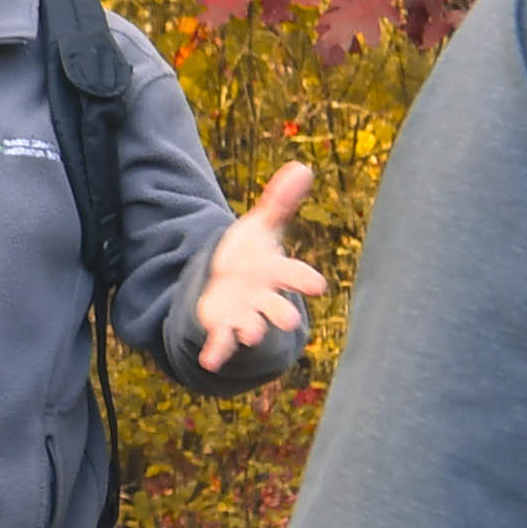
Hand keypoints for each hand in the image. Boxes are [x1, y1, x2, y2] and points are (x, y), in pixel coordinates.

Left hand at [191, 162, 325, 370]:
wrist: (229, 284)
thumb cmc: (252, 254)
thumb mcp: (261, 225)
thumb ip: (279, 200)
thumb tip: (302, 166)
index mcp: (277, 274)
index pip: (295, 276)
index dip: (305, 281)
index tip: (318, 286)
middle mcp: (265, 299)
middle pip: (278, 307)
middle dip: (283, 313)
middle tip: (290, 321)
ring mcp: (245, 315)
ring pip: (252, 326)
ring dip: (251, 330)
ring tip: (251, 333)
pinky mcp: (223, 326)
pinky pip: (222, 342)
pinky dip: (217, 351)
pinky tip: (208, 360)